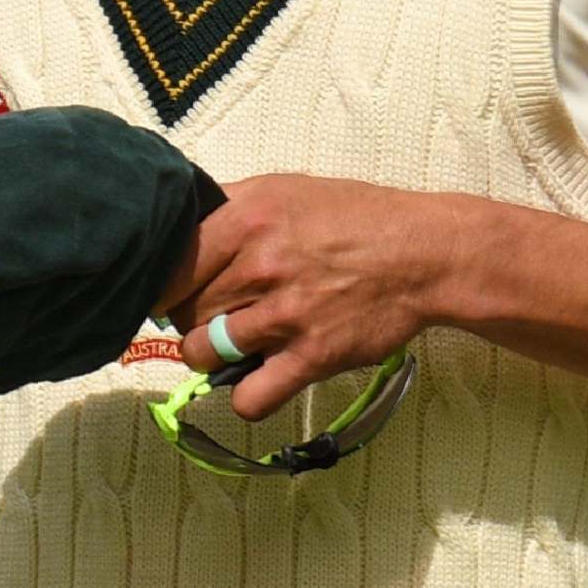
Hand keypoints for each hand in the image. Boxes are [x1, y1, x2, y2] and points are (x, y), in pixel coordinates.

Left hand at [166, 175, 448, 420]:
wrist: (422, 253)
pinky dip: (246, 396)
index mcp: (248, 217)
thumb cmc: (352, 217)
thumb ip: (229, 205)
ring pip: (203, 353)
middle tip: (213, 315)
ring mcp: (285, 314)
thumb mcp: (284, 189)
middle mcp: (261, 265)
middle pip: (185, 310)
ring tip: (231, 345)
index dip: (164, 286)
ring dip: (210, 355)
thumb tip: (178, 224)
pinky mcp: (311, 357)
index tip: (171, 294)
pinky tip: (258, 378)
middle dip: (191, 317)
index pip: (171, 266)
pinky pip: (250, 397)